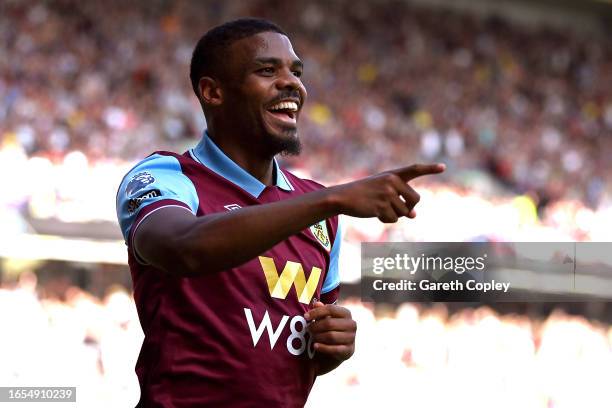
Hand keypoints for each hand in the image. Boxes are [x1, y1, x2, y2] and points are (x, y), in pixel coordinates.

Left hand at [305, 302, 356, 361]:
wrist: (341, 348)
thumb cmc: (332, 329)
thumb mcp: (326, 318)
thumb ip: (321, 311)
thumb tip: (316, 304)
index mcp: (346, 313)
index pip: (331, 309)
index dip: (317, 312)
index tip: (306, 316)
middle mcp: (351, 324)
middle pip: (329, 323)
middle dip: (316, 326)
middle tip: (308, 329)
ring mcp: (352, 338)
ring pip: (331, 336)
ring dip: (318, 337)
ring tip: (312, 337)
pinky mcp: (349, 350)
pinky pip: (334, 349)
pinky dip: (323, 347)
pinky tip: (315, 346)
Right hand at [328, 163, 444, 222]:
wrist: (343, 196)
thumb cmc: (364, 193)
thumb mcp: (382, 192)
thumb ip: (400, 200)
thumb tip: (414, 216)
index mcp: (393, 175)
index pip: (414, 169)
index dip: (430, 169)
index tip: (444, 167)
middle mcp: (392, 182)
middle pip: (415, 199)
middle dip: (409, 207)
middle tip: (397, 209)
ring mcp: (387, 194)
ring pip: (404, 212)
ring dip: (394, 215)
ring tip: (379, 208)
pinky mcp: (381, 205)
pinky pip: (393, 219)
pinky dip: (385, 220)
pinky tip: (374, 213)